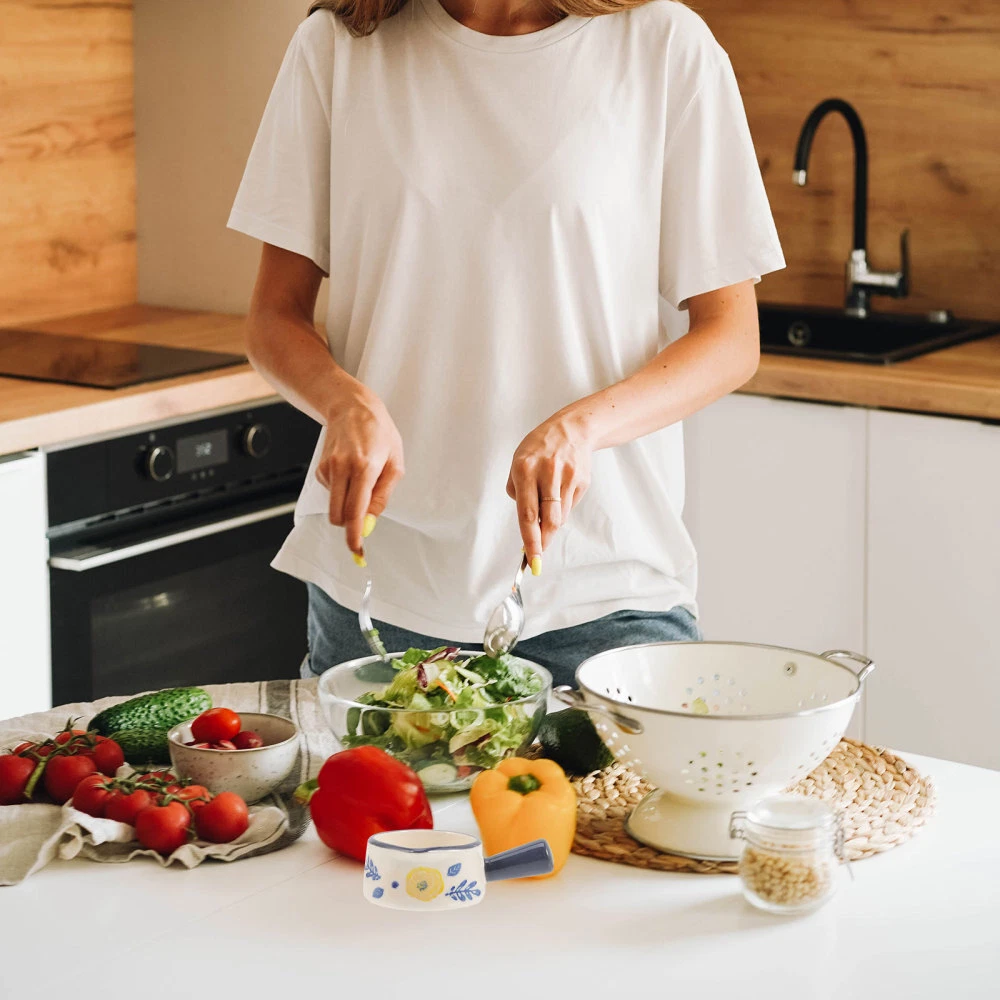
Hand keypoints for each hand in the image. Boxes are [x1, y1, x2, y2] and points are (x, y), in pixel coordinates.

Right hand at [317, 389, 404, 558]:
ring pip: (334, 506)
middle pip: (338, 515)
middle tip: (362, 525)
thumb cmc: (379, 433)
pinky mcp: (319, 469)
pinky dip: (341, 492)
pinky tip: (350, 472)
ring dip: (347, 504)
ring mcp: (327, 468)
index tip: (356, 551)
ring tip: (362, 479)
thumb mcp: (395, 463)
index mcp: (365, 468)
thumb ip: (383, 496)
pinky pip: (331, 494)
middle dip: (348, 525)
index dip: (354, 536)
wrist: (351, 407)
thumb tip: (369, 522)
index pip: (355, 511)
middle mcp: (342, 468)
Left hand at [506, 414, 591, 571]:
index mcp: (525, 469)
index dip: (529, 539)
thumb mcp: (517, 462)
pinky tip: (557, 497)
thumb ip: (517, 490)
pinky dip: (561, 510)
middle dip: (543, 542)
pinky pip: (569, 506)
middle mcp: (547, 473)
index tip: (531, 558)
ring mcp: (567, 477)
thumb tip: (528, 523)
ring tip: (545, 522)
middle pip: (548, 519)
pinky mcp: (581, 481)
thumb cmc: (539, 449)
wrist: (571, 429)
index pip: (527, 513)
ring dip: (551, 527)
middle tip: (537, 556)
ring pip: (560, 516)